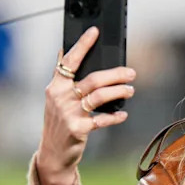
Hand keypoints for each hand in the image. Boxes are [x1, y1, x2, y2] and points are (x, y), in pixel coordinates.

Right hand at [36, 27, 135, 184]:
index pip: (69, 61)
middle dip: (115, 74)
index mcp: (55, 86)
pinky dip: (115, 116)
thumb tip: (65, 51)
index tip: (95, 31)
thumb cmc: (59, 122)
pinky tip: (123, 114)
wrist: (53, 153)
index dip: (82, 45)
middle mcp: (60, 97)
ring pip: (99, 96)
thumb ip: (63, 78)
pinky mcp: (78, 129)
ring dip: (119, 91)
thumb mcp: (56, 99)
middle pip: (93, 79)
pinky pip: (102, 119)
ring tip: (131, 89)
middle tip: (131, 73)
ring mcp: (68, 113)